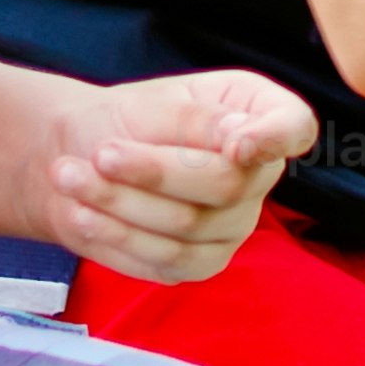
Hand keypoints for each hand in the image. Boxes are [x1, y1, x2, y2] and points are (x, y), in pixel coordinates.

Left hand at [31, 69, 315, 281]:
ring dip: (121, 205)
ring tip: (69, 177)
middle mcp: (258, 175)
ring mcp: (234, 224)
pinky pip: (166, 261)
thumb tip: (243, 139)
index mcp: (257, 115)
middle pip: (227, 186)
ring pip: (188, 228)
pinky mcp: (201, 262)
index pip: (294, 127)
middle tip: (99, 154)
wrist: (80, 159)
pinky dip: (117, 237)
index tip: (238, 146)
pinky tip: (82, 213)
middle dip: (154, 172)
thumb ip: (196, 120)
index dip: (275, 139)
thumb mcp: (155, 103)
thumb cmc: (125, 120)